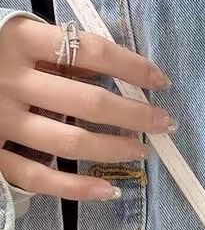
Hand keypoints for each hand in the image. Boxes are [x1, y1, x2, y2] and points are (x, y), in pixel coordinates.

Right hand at [0, 16, 173, 200]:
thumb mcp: (22, 39)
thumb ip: (64, 52)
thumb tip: (126, 73)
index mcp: (19, 40)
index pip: (90, 50)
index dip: (133, 66)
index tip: (161, 81)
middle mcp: (9, 80)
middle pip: (88, 102)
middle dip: (135, 115)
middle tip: (164, 123)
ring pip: (69, 142)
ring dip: (115, 149)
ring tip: (142, 151)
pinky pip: (38, 178)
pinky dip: (77, 188)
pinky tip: (109, 190)